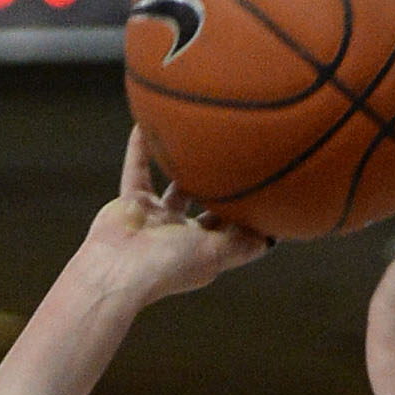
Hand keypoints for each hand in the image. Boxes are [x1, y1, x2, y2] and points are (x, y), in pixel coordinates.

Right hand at [75, 129, 271, 311]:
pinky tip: (147, 124)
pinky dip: (140, 149)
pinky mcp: (132, 204)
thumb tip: (275, 238)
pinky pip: (137, 170)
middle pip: (208, 205)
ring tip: (201, 137)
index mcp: (203, 251)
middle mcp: (181, 235)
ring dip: (185, 165)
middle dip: (223, 187)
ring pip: (176, 186)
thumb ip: (242, 244)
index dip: (249, 215)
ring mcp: (156, 219)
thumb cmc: (168, 265)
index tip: (270, 191)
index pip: (232, 230)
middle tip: (242, 154)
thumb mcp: (214, 253)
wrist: (118, 269)